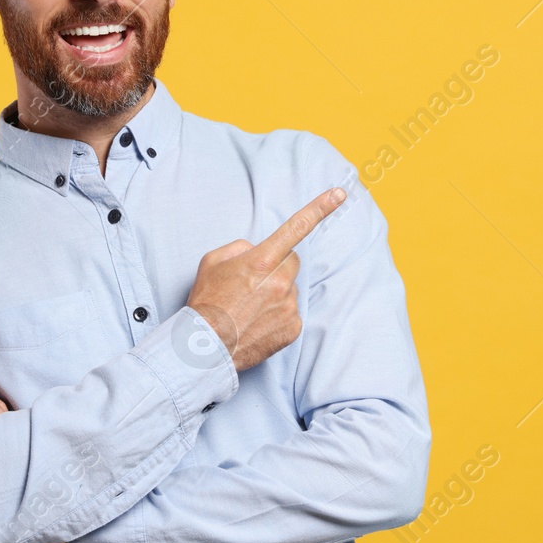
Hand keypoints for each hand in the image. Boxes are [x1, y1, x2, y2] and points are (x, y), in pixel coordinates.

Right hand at [187, 187, 346, 371]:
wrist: (203, 349)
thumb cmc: (206, 303)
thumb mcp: (212, 262)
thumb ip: (240, 248)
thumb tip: (256, 250)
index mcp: (261, 261)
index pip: (296, 228)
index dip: (319, 208)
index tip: (339, 193)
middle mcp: (279, 282)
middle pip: (291, 261)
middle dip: (277, 266)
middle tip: (253, 283)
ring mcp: (288, 306)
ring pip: (290, 288)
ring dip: (276, 293)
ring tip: (249, 308)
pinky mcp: (292, 328)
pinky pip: (291, 312)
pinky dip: (278, 315)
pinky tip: (257, 323)